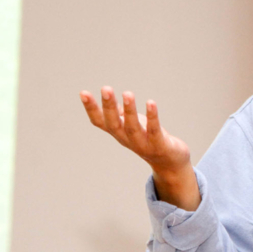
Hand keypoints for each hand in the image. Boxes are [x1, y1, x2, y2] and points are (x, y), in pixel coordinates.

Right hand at [80, 86, 199, 209]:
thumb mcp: (132, 125)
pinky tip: (151, 103)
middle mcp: (127, 139)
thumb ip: (121, 114)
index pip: (100, 122)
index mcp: (118, 133)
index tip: (83, 92)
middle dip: (109, 107)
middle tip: (105, 88)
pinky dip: (152, 117)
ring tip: (127, 93)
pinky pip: (154, 130)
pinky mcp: (159, 145)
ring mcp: (142, 144)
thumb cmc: (148, 138)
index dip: (91, 109)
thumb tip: (109, 99)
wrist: (169, 163)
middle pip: (114, 124)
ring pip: (133, 128)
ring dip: (130, 111)